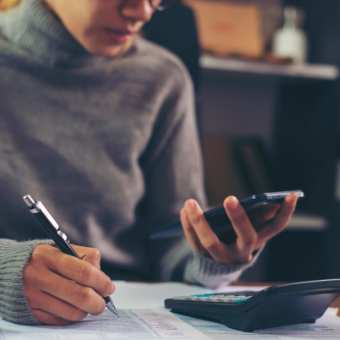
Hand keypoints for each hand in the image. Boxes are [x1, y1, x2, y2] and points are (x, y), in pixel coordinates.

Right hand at [23, 244, 114, 324]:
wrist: (8, 271)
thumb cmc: (44, 259)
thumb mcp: (62, 249)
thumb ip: (86, 258)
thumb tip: (104, 280)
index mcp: (48, 256)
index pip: (83, 271)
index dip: (101, 281)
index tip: (109, 287)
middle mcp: (38, 276)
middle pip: (80, 295)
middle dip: (98, 302)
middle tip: (103, 301)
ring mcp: (33, 296)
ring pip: (71, 311)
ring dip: (86, 310)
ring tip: (88, 303)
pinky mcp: (30, 312)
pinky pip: (60, 320)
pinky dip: (72, 316)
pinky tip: (72, 307)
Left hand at [180, 193, 297, 264]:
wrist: (218, 268)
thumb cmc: (235, 238)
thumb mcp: (248, 230)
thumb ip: (256, 218)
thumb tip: (267, 204)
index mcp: (258, 242)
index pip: (276, 227)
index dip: (286, 212)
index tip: (290, 195)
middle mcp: (243, 252)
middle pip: (245, 237)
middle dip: (239, 218)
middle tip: (230, 199)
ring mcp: (223, 257)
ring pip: (211, 242)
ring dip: (199, 221)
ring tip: (190, 203)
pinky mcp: (205, 258)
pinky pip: (194, 243)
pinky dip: (188, 227)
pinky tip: (183, 212)